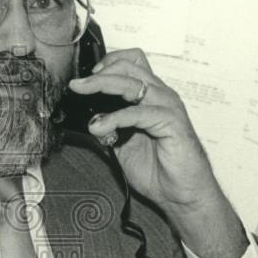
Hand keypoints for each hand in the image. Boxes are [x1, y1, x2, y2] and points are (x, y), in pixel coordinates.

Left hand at [67, 48, 247, 257]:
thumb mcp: (123, 144)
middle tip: (76, 85)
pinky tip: (100, 127)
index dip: (109, 63)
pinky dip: (115, 117)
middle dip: (98, 74)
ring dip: (102, 86)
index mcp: (151, 97)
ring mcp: (168, 107)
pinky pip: (139, 112)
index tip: (87, 77)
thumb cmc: (158, 169)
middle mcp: (161, 96)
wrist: (181, 195)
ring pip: (132, 83)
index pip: (132, 62)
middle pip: (129, 67)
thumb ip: (108, 127)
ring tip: (82, 95)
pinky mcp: (172, 123)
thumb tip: (87, 116)